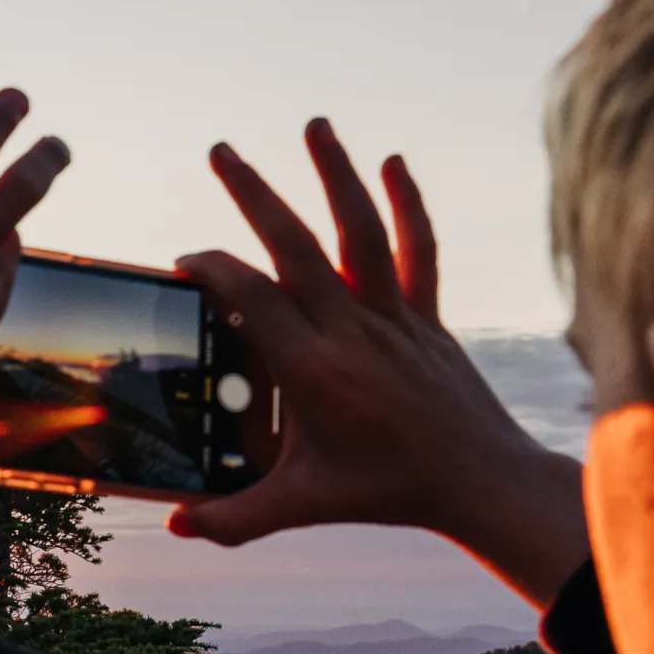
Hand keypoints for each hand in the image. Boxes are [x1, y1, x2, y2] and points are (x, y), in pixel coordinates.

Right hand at [171, 121, 588, 609]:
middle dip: (256, 193)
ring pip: (361, 233)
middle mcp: (352, 332)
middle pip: (297, 247)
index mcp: (313, 371)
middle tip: (221, 149)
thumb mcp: (303, 506)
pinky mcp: (426, 317)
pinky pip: (418, 251)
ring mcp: (393, 318)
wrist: (477, 481)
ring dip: (337, 174)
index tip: (187, 257)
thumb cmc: (388, 492)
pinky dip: (409, 205)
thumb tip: (176, 527)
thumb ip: (236, 519)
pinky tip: (395, 163)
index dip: (215, 269)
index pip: (253, 298)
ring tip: (316, 125)